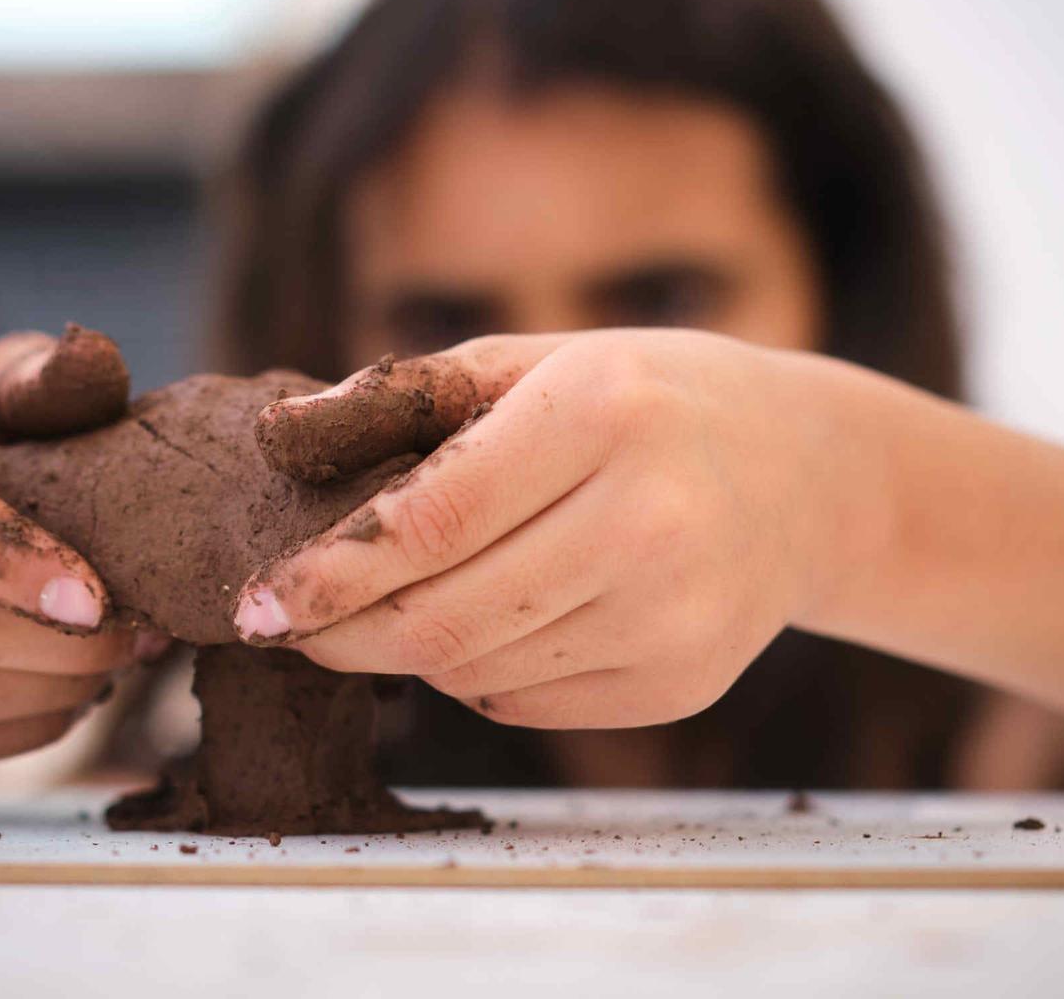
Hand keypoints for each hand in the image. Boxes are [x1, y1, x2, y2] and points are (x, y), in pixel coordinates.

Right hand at [0, 326, 154, 768]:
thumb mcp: (8, 383)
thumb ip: (52, 378)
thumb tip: (94, 363)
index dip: (10, 559)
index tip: (98, 599)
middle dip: (55, 642)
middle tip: (139, 636)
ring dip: (47, 691)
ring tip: (116, 665)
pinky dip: (15, 732)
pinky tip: (70, 699)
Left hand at [239, 330, 889, 728]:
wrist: (805, 474)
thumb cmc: (646, 400)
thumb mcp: (540, 360)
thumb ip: (409, 395)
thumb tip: (281, 439)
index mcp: (601, 415)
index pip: (430, 521)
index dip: (329, 572)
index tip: (257, 603)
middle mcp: (648, 521)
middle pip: (442, 619)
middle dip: (344, 636)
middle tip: (290, 628)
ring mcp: (674, 614)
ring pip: (477, 672)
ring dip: (411, 651)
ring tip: (404, 604)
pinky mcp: (684, 682)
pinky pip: (528, 704)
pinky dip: (480, 677)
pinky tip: (497, 621)